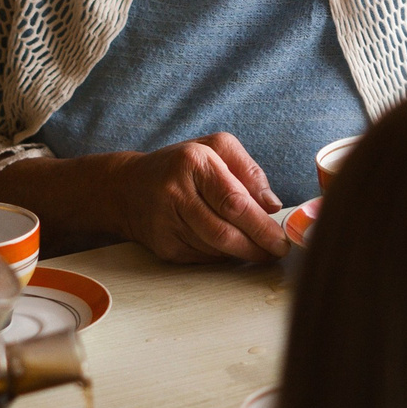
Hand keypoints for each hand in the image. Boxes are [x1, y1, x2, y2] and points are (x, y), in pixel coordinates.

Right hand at [114, 133, 287, 263]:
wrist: (126, 188)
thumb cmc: (180, 166)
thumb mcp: (214, 149)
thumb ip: (248, 171)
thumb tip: (271, 205)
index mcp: (193, 163)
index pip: (233, 201)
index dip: (261, 225)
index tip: (280, 238)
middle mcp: (175, 193)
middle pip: (224, 232)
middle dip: (257, 246)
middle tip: (276, 251)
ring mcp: (166, 223)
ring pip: (215, 249)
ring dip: (243, 253)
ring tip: (260, 249)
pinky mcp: (163, 247)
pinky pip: (203, 257)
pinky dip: (223, 256)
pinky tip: (231, 248)